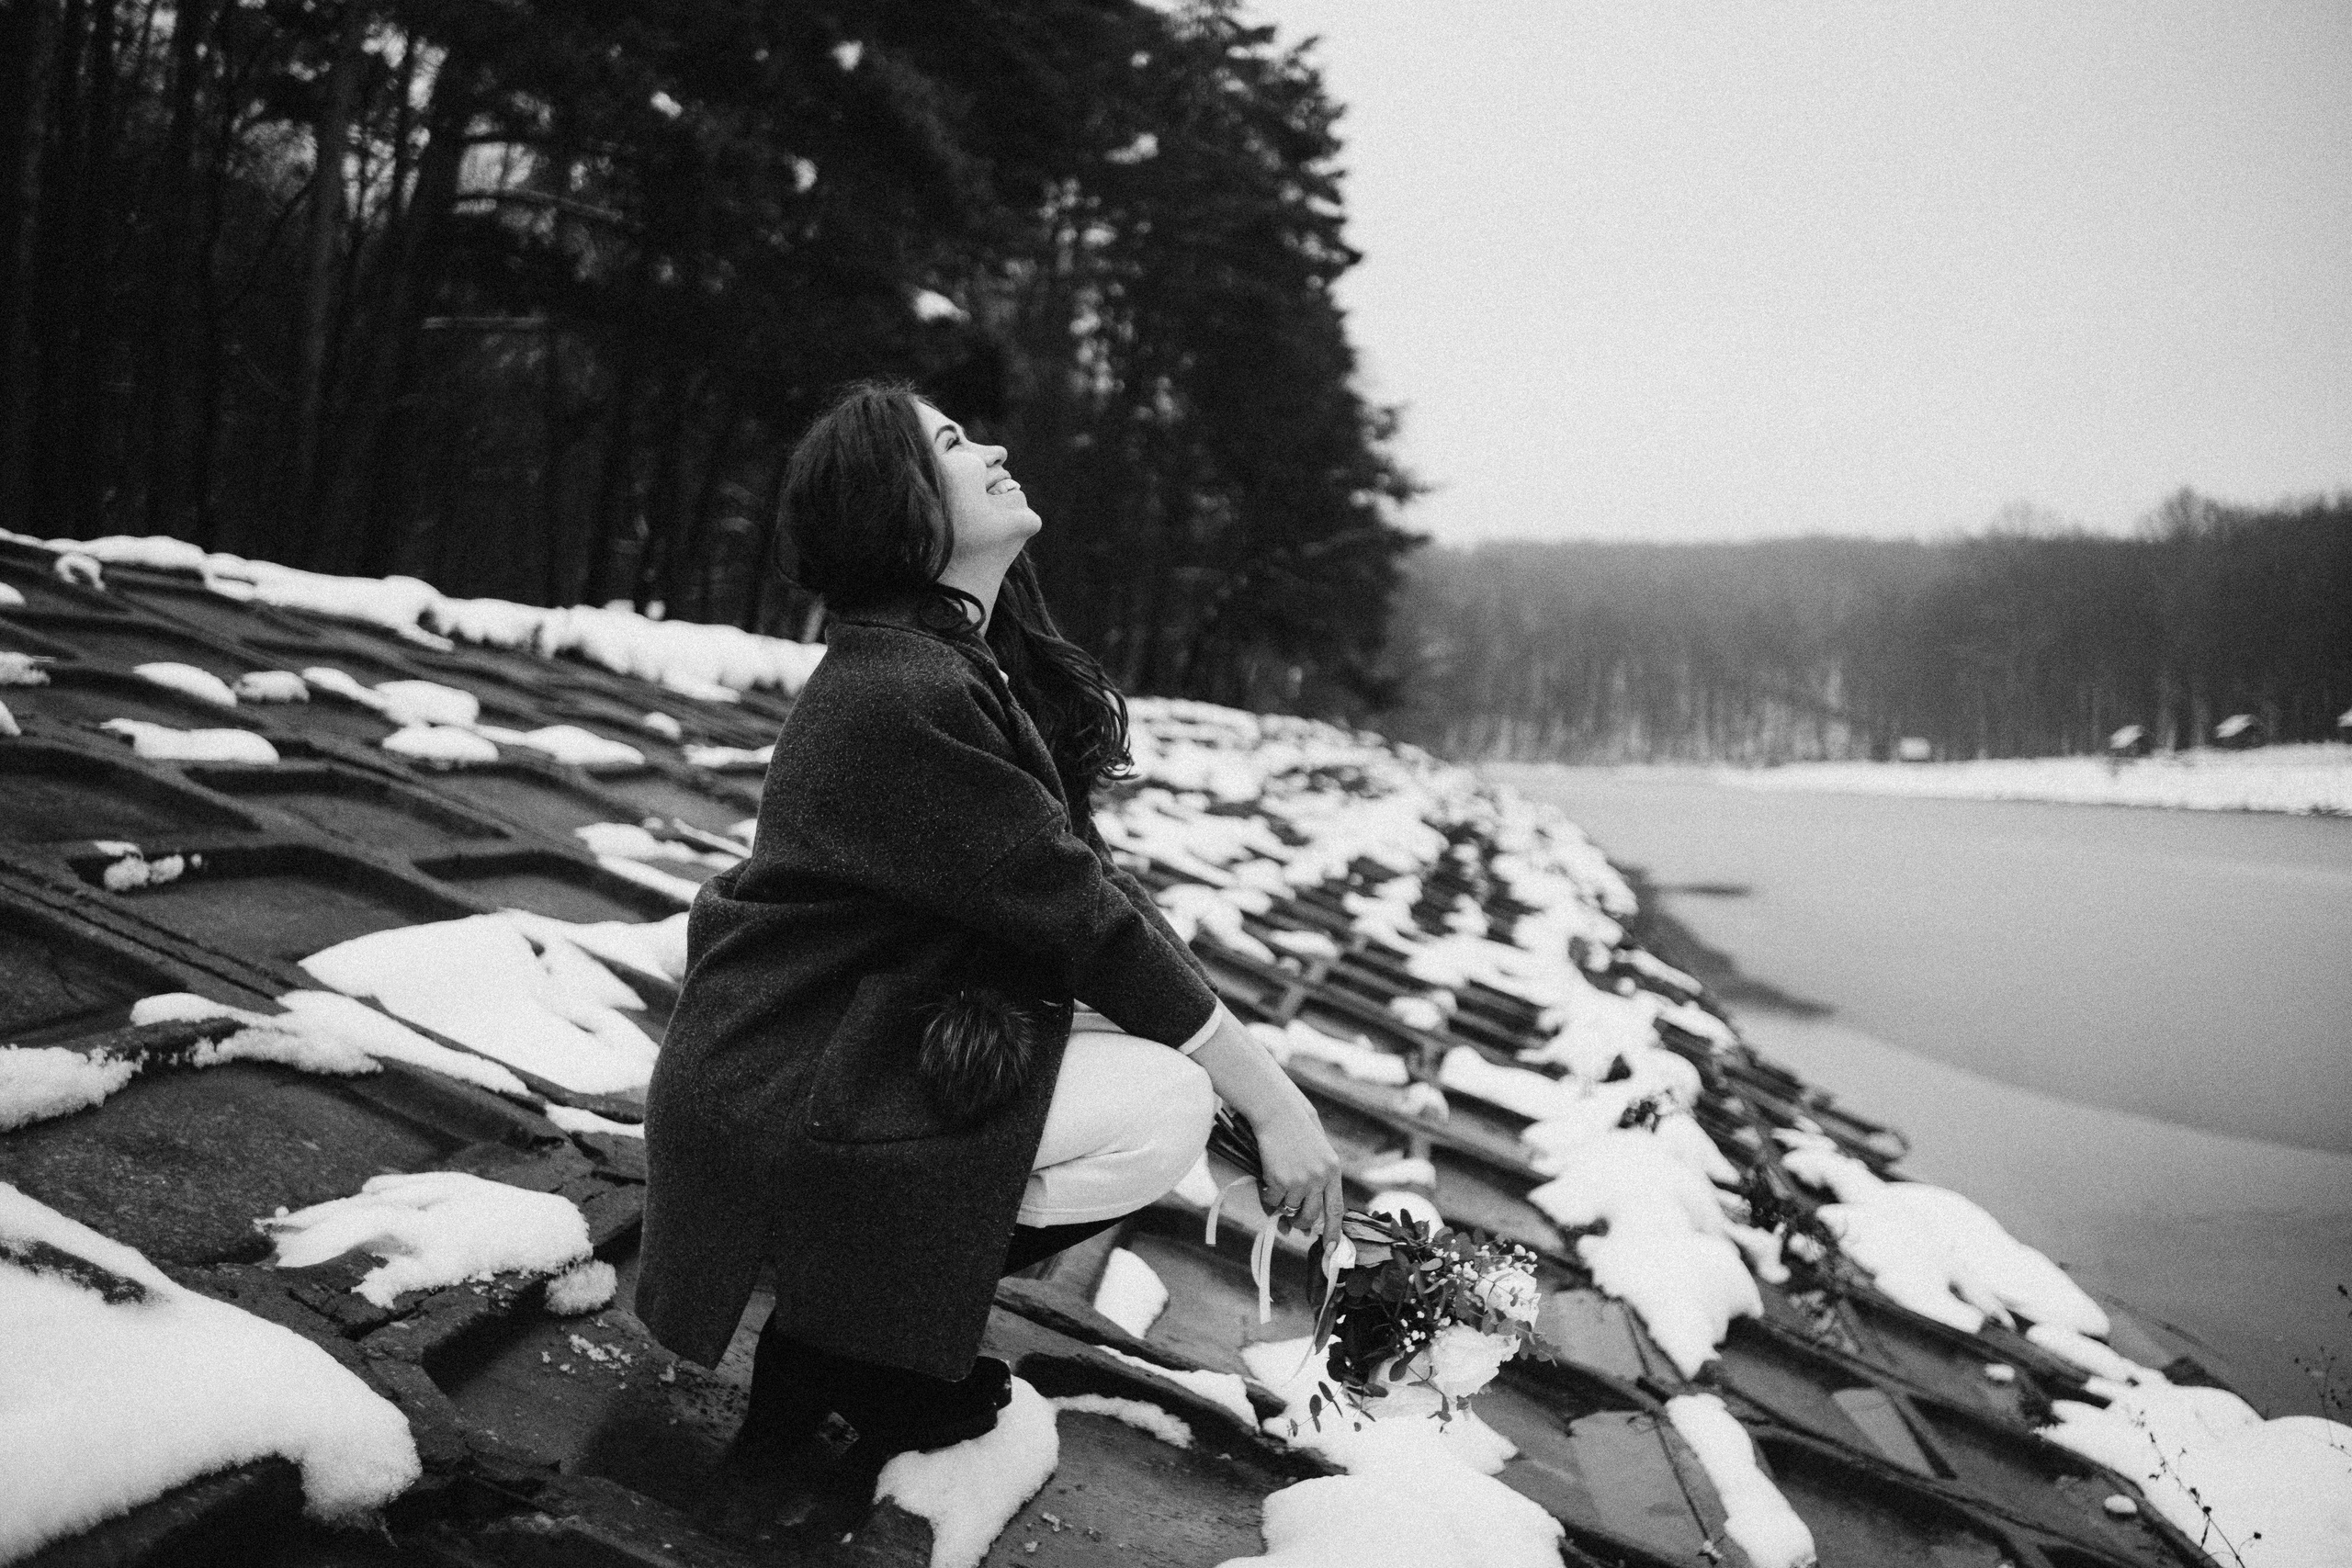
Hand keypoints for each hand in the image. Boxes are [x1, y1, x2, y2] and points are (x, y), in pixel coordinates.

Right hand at [1243, 1085, 1345, 1242]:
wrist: (1276, 1110)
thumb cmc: (1295, 1128)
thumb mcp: (1317, 1151)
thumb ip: (1318, 1178)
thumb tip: (1308, 1210)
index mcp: (1333, 1170)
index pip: (1336, 1209)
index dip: (1334, 1232)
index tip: (1331, 1249)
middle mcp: (1319, 1178)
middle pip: (1311, 1217)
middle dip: (1301, 1225)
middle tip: (1293, 1225)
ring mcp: (1299, 1180)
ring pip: (1289, 1210)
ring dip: (1281, 1207)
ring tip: (1277, 1191)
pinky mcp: (1279, 1179)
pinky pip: (1271, 1200)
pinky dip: (1267, 1196)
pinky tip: (1266, 1181)